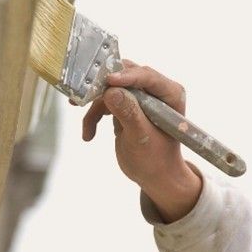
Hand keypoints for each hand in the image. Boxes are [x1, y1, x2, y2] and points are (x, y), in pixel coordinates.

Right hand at [81, 61, 201, 222]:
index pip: (147, 76)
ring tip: (82, 120)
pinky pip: (105, 101)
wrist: (154, 176)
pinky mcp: (126, 104)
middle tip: (84, 92)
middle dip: (103, 86)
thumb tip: (111, 91)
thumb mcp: (141, 138)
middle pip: (125, 76)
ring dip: (94, 105)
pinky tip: (89, 134)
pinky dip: (94, 116)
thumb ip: (129, 113)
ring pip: (110, 88)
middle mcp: (156, 90)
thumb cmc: (156, 160)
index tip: (108, 81)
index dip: (127, 76)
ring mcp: (140, 96)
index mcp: (170, 94)